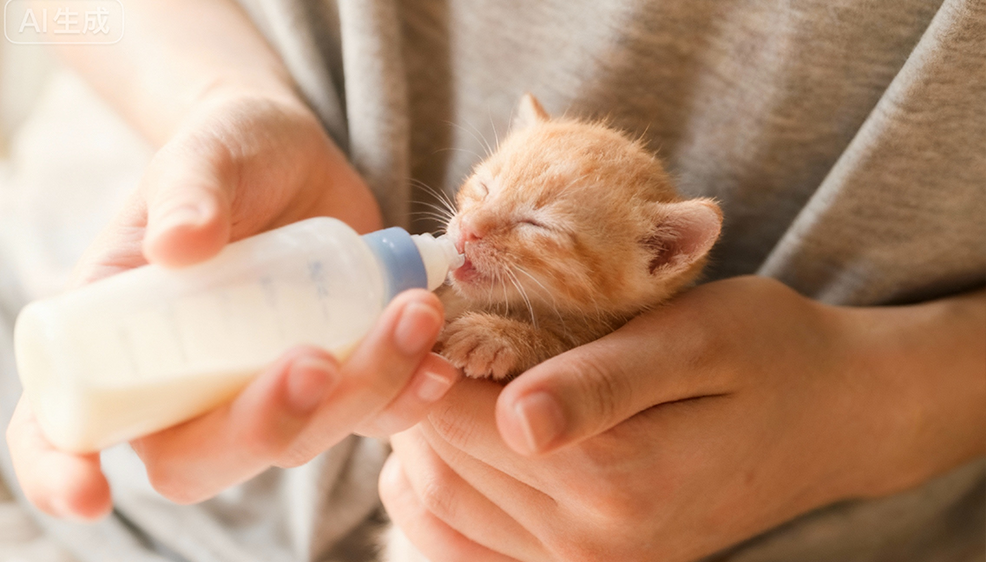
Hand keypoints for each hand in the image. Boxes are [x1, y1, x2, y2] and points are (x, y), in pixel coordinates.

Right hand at [7, 95, 460, 519]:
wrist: (300, 157)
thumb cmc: (230, 151)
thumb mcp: (205, 152)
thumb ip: (188, 188)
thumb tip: (176, 242)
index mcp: (123, 335)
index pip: (63, 427)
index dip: (63, 471)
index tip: (90, 493)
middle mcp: (190, 380)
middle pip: (204, 456)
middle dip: (263, 425)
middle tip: (315, 360)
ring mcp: (266, 387)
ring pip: (302, 436)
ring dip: (361, 393)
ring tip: (412, 314)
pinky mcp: (336, 378)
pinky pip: (369, 414)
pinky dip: (406, 397)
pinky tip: (435, 359)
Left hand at [381, 277, 985, 560]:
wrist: (831, 419)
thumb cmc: (768, 355)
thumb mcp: (695, 341)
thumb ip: (602, 382)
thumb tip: (515, 421)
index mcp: (619, 480)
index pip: (459, 418)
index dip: (422, 358)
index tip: (419, 307)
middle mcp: (596, 546)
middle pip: (441, 461)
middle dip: (421, 393)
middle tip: (431, 331)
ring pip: (442, 501)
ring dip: (428, 436)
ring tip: (452, 373)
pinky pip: (466, 540)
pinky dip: (444, 488)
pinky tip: (463, 438)